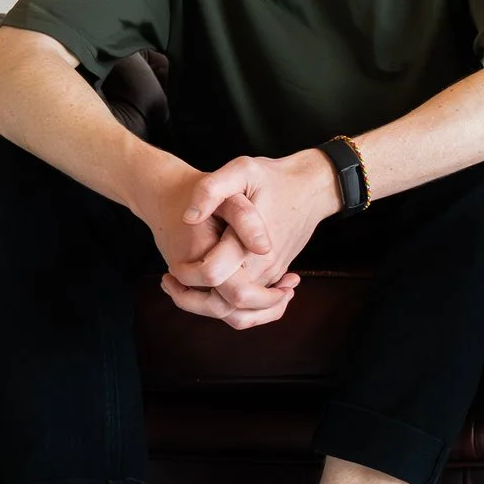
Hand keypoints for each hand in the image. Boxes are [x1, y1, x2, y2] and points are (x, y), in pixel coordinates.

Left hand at [156, 154, 339, 327]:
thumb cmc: (274, 178)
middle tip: (172, 283)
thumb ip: (212, 189)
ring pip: (241, 314)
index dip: (185, 276)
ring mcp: (272, 275)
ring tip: (187, 289)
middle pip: (227, 306)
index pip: (212, 275)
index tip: (172, 267)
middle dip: (193, 302)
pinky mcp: (275, 277)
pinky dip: (228, 306)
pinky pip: (253, 306)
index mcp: (249, 243)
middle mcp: (263, 266)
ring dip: (209, 309)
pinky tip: (208, 283)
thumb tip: (188, 216)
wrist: (311, 189)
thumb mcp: (242, 169)